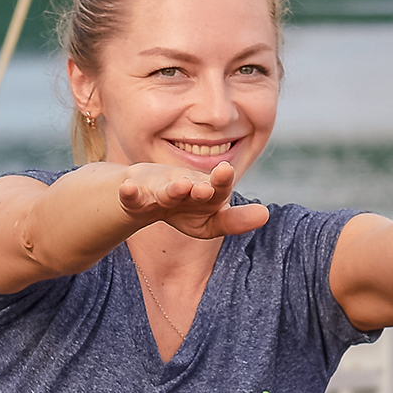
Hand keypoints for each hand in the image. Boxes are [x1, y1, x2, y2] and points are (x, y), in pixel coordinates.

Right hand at [118, 162, 270, 238]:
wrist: (146, 196)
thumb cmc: (186, 209)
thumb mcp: (211, 222)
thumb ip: (236, 220)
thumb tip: (266, 214)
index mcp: (205, 192)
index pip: (218, 188)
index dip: (222, 180)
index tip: (226, 170)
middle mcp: (184, 187)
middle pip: (193, 186)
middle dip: (201, 185)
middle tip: (210, 184)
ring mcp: (159, 191)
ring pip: (166, 190)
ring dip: (174, 188)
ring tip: (181, 187)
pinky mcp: (137, 198)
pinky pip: (132, 196)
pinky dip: (128, 192)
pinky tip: (126, 188)